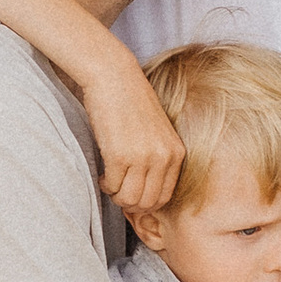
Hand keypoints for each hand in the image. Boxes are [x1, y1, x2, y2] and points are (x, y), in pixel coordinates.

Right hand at [85, 57, 185, 217]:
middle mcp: (163, 157)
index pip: (165, 196)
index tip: (133, 195)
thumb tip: (146, 190)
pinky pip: (113, 186)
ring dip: (117, 196)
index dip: (146, 203)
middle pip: (147, 202)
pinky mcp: (120, 156)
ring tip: (111, 183)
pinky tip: (104, 174)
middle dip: (130, 204)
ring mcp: (143, 157)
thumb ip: (158, 158)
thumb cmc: (132, 103)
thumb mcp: (158, 132)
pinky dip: (106, 185)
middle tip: (119, 193)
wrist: (115, 77)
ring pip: (129, 199)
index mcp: (177, 153)